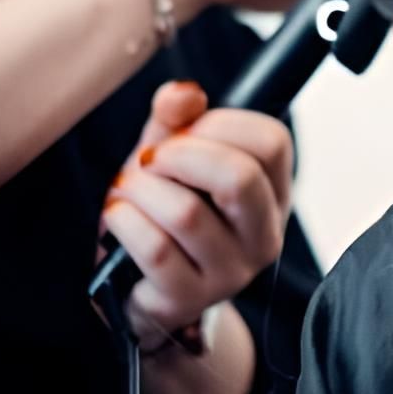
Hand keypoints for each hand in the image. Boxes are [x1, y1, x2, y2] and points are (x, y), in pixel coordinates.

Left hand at [100, 81, 286, 348]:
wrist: (137, 283)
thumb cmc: (162, 209)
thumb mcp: (170, 155)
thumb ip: (176, 117)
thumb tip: (182, 94)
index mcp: (274, 193)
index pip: (271, 142)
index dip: (220, 124)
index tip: (182, 131)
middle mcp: (264, 236)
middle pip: (239, 177)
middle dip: (180, 155)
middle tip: (150, 159)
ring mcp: (231, 273)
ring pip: (187, 213)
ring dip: (141, 190)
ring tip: (126, 190)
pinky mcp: (190, 299)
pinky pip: (155, 249)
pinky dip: (125, 221)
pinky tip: (119, 217)